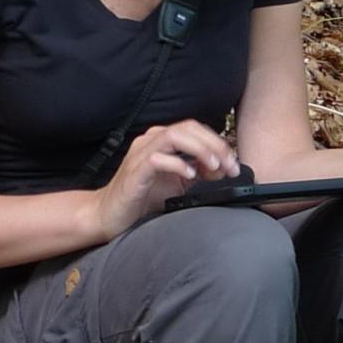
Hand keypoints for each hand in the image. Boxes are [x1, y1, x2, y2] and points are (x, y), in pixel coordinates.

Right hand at [93, 118, 242, 238]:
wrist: (108, 214)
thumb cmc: (141, 198)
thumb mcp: (177, 183)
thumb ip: (197, 172)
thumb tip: (222, 168)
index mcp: (162, 141)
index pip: (196, 130)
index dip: (218, 143)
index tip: (234, 164)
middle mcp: (151, 141)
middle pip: (189, 128)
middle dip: (215, 145)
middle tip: (230, 165)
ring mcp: (141, 154)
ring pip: (175, 137)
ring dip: (200, 149)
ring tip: (214, 167)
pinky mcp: (135, 171)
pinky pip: (158, 159)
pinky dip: (178, 165)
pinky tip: (190, 176)